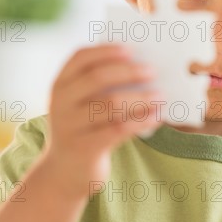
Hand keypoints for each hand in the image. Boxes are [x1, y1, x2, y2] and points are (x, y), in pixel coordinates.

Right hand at [42, 44, 162, 200]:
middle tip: (152, 71)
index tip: (131, 49)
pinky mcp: (84, 147)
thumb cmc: (84, 128)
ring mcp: (70, 125)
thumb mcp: (82, 104)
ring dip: (140, 98)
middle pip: (97, 78)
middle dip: (128, 72)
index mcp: (60, 84)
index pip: (80, 58)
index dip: (106, 50)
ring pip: (111, 104)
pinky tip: (157, 117)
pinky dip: (141, 121)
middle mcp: (60, 102)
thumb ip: (100, 86)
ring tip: (160, 96)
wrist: (65, 171)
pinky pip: (119, 129)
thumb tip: (142, 68)